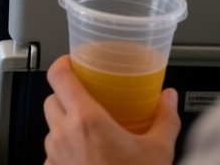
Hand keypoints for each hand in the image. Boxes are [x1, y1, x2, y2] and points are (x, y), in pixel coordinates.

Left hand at [43, 56, 179, 164]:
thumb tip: (169, 97)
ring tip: (90, 134)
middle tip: (87, 102)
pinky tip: (86, 159)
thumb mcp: (158, 152)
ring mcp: (55, 157)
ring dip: (65, 126)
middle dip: (67, 97)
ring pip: (50, 127)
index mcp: (86, 120)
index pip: (58, 75)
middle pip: (52, 99)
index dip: (63, 64)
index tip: (73, 64)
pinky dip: (65, 151)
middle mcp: (63, 135)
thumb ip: (164, 119)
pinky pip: (52, 154)